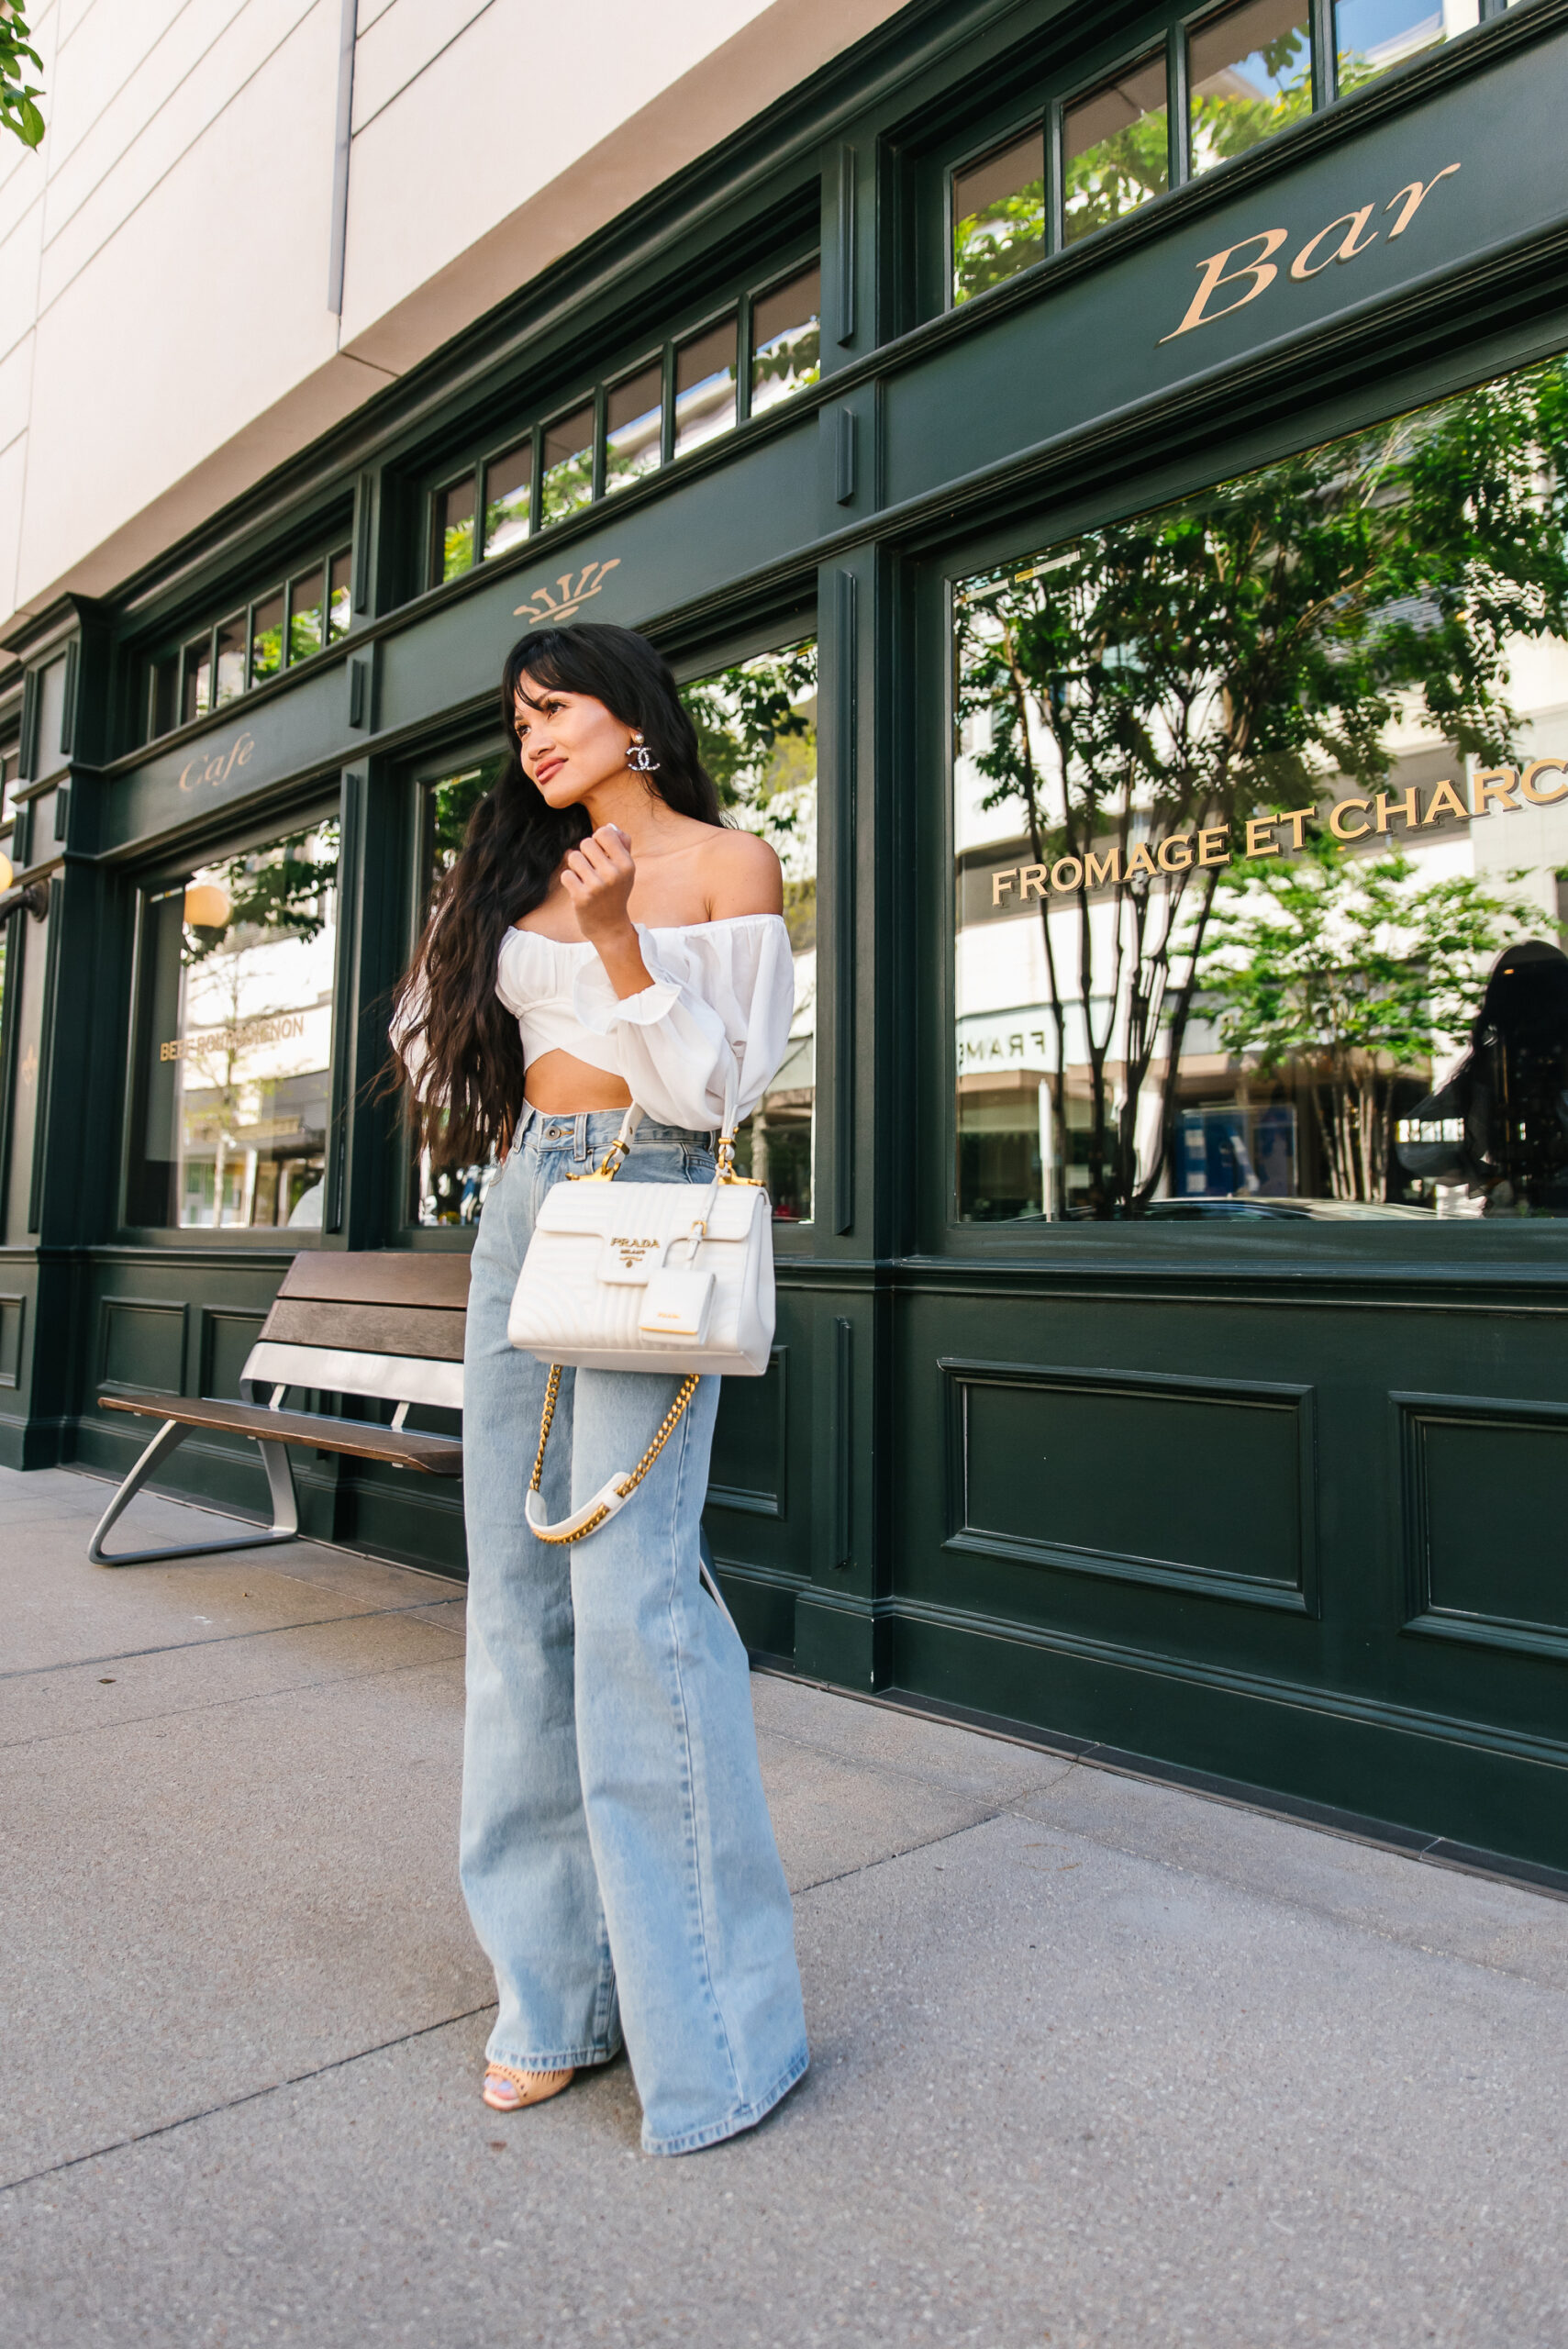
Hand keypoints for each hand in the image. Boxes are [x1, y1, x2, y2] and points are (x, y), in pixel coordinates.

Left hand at [560, 825, 651, 998]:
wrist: (610, 928)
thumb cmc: (616, 893)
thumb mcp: (626, 870)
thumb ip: (622, 845)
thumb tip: (611, 827)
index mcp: (626, 864)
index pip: (604, 832)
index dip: (598, 840)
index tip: (601, 854)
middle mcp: (613, 874)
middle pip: (586, 843)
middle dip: (585, 854)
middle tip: (592, 870)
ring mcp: (597, 886)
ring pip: (573, 857)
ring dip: (576, 867)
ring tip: (585, 879)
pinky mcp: (581, 897)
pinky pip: (566, 874)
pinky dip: (569, 880)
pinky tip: (579, 889)